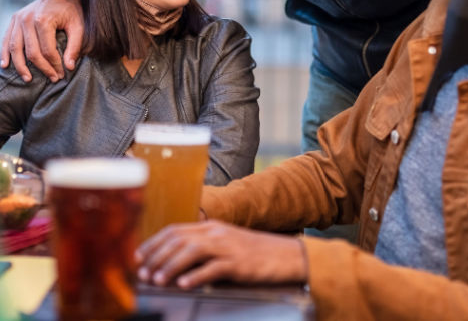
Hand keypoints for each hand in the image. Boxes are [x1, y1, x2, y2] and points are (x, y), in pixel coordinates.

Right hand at [0, 0, 82, 81]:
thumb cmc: (73, 10)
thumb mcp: (78, 26)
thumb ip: (75, 46)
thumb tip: (69, 67)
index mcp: (43, 20)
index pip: (47, 51)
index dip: (54, 65)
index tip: (61, 75)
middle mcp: (27, 19)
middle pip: (31, 52)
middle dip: (42, 68)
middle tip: (52, 79)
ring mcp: (18, 19)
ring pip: (15, 48)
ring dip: (20, 66)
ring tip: (28, 79)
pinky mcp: (14, 19)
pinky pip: (6, 39)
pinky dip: (5, 53)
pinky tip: (5, 65)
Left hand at [135, 220, 307, 288]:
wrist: (285, 254)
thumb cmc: (253, 253)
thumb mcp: (226, 244)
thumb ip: (203, 248)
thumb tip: (174, 261)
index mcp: (211, 227)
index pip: (175, 230)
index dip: (154, 243)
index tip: (138, 257)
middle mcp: (216, 233)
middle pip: (179, 239)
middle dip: (156, 256)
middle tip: (142, 274)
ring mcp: (227, 246)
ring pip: (192, 251)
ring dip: (170, 266)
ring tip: (156, 281)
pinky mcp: (238, 263)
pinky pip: (213, 268)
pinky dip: (195, 276)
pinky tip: (183, 285)